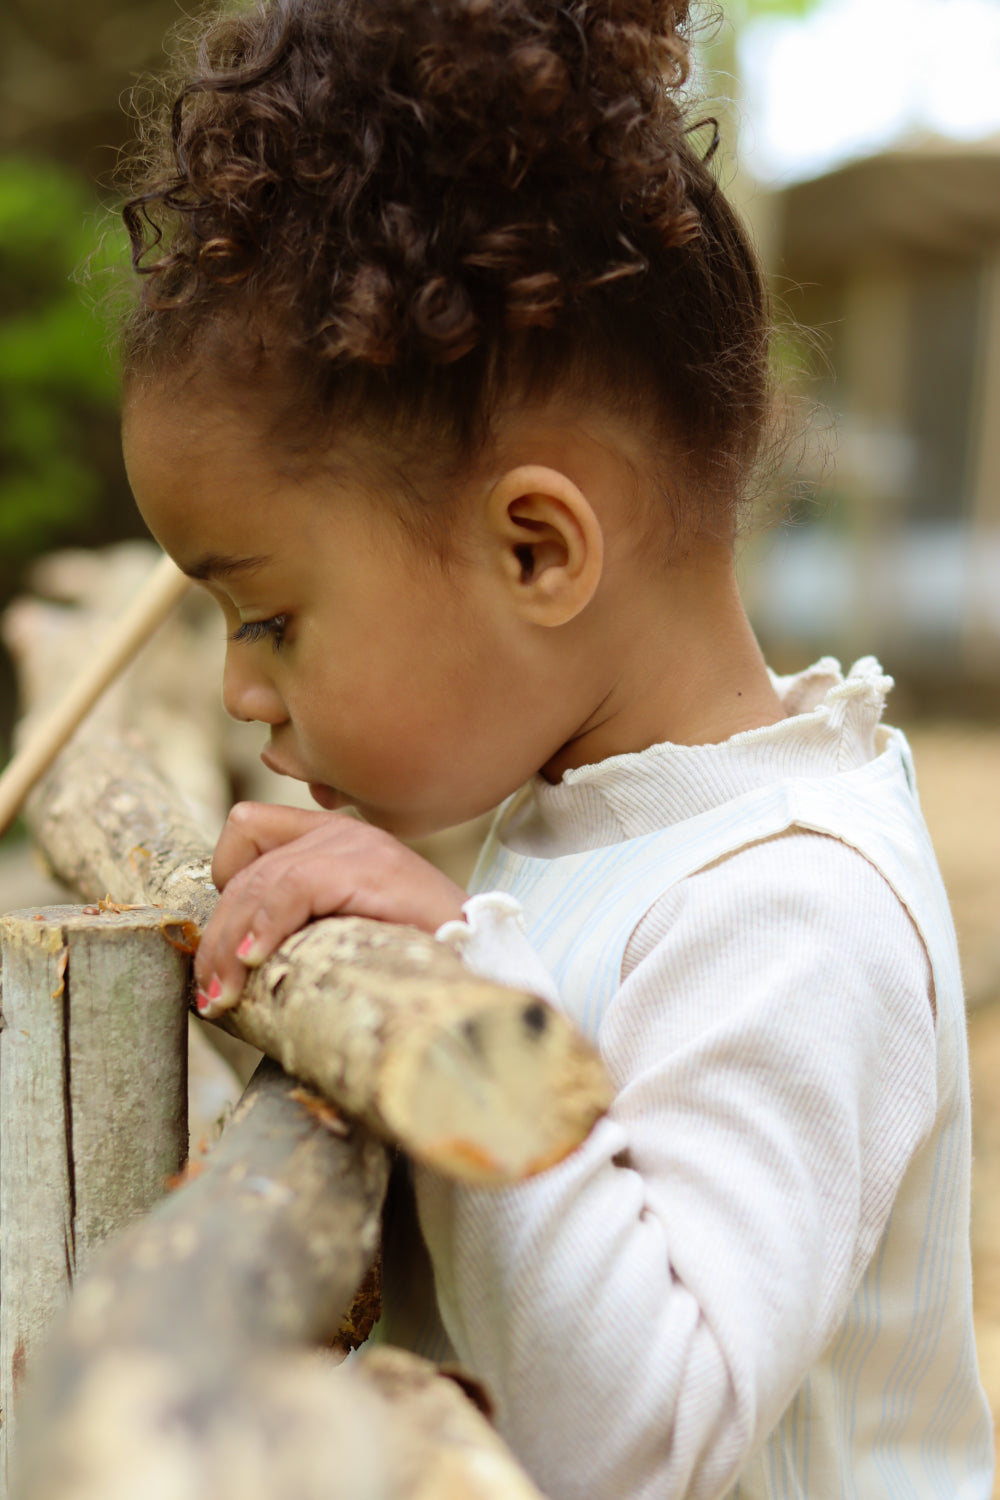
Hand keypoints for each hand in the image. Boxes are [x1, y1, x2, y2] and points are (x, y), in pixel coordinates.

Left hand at [193, 802, 466, 1015]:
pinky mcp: (369, 864)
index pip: (249, 827)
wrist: (484, 961)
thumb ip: (303, 924)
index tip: (227, 941)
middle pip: (246, 870)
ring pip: (259, 882)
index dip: (225, 879)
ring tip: (223, 996)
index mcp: (335, 841)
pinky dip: (264, 928)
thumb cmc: (415, 959)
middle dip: (218, 936)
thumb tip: (233, 964)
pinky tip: (254, 964)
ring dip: (229, 946)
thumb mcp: (345, 932)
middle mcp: (341, 832)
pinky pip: (292, 888)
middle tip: (209, 994)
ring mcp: (355, 843)